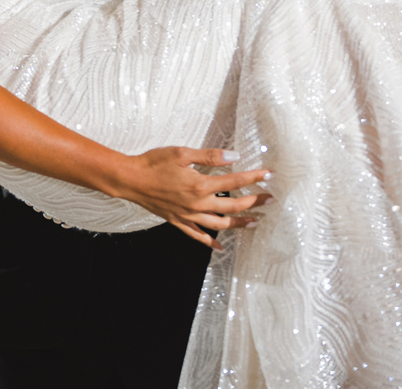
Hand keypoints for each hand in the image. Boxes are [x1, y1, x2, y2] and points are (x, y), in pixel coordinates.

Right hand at [111, 147, 273, 249]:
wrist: (131, 180)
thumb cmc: (154, 163)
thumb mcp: (182, 154)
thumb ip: (209, 156)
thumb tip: (234, 156)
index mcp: (200, 185)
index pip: (234, 182)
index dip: (254, 178)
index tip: (268, 175)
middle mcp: (197, 204)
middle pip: (233, 207)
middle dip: (254, 203)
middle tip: (270, 200)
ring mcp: (188, 216)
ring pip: (220, 225)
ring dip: (239, 224)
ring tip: (255, 222)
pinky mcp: (178, 222)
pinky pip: (198, 236)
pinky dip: (211, 243)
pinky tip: (220, 247)